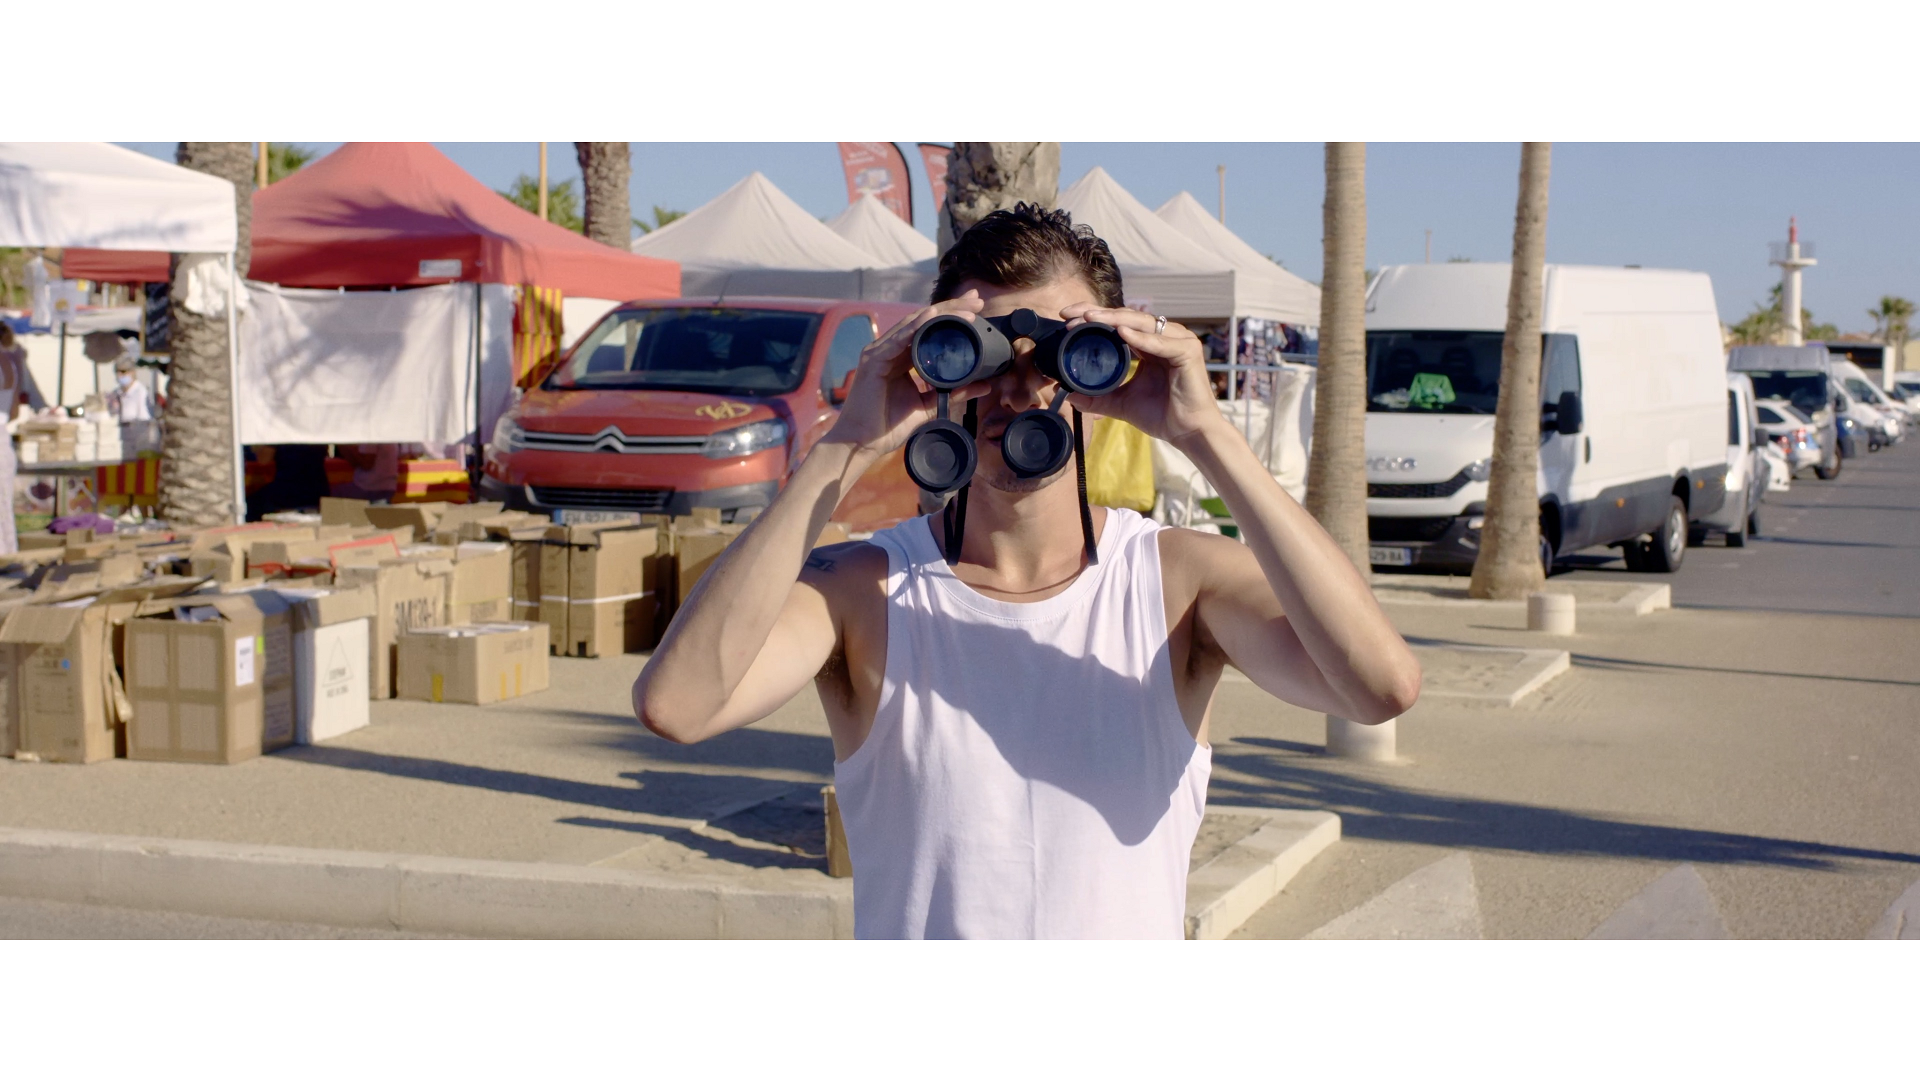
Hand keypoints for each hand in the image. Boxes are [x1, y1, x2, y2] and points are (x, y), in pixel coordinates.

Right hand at [820, 291, 992, 457]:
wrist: (861, 443)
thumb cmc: (888, 426)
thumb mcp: (930, 406)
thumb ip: (954, 393)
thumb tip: (985, 385)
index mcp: (903, 358)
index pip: (930, 331)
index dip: (952, 318)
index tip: (977, 311)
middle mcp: (891, 350)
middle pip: (924, 321)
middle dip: (951, 308)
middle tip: (976, 299)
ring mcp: (880, 352)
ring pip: (913, 324)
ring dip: (940, 313)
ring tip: (964, 308)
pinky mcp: (873, 360)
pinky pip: (897, 338)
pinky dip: (915, 325)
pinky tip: (932, 315)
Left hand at [1056, 305, 1226, 447]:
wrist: (1188, 434)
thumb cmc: (1162, 416)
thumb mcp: (1121, 403)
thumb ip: (1096, 397)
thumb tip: (1066, 392)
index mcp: (1149, 344)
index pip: (1119, 322)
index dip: (1093, 317)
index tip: (1067, 317)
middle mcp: (1164, 337)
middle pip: (1127, 317)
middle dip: (1098, 313)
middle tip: (1071, 314)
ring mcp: (1178, 341)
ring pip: (1142, 323)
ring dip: (1115, 319)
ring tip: (1090, 318)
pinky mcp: (1188, 351)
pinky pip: (1161, 342)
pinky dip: (1141, 338)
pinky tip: (1122, 332)